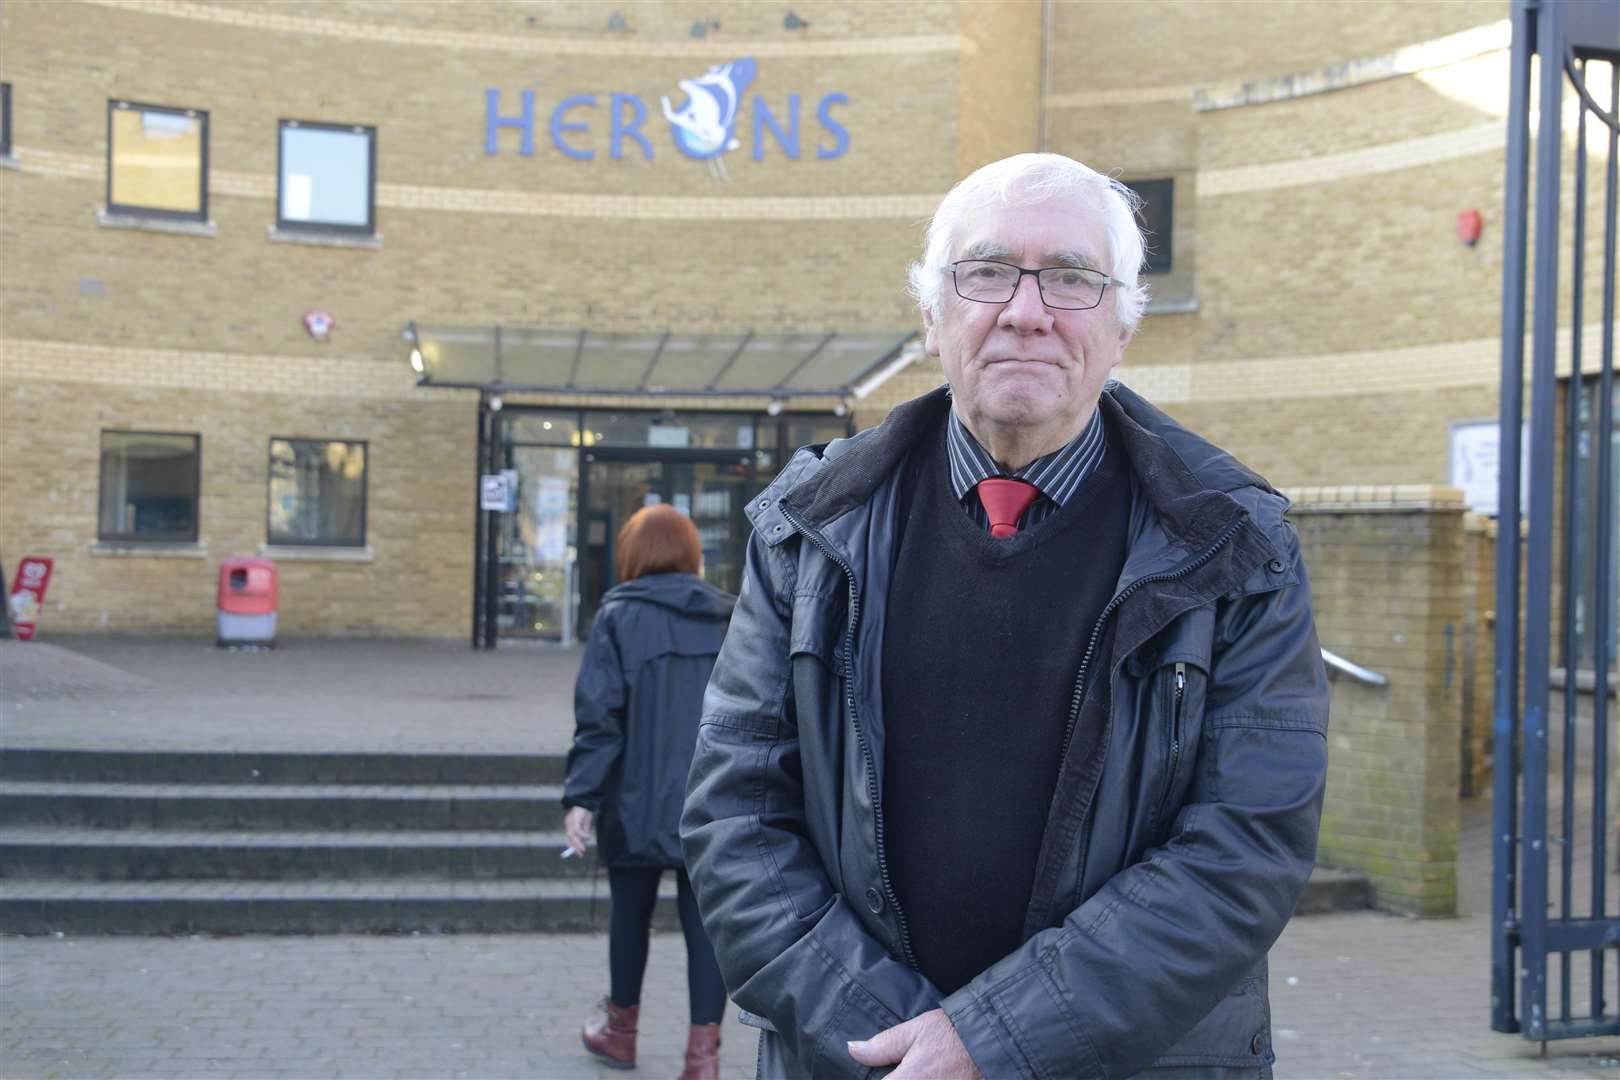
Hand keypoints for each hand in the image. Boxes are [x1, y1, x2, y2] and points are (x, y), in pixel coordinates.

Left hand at [564, 806, 593, 855]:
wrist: (587, 800)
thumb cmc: (587, 810)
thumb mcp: (586, 823)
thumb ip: (585, 830)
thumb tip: (585, 840)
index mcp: (570, 823)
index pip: (569, 837)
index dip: (573, 846)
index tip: (579, 853)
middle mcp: (568, 823)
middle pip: (569, 837)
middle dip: (575, 847)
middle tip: (581, 853)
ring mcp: (570, 821)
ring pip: (572, 836)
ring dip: (578, 843)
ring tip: (584, 848)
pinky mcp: (574, 819)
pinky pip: (577, 830)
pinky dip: (583, 835)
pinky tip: (589, 836)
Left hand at [848, 1009, 981, 1078]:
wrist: (994, 1042)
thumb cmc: (954, 1034)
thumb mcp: (916, 1031)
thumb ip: (883, 1045)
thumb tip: (853, 1049)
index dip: (871, 1079)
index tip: (883, 1072)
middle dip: (894, 1079)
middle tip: (899, 1069)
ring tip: (915, 1071)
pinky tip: (928, 1075)